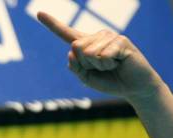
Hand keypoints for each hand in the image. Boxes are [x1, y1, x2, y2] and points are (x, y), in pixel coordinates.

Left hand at [37, 11, 164, 101]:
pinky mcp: (121, 41)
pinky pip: (103, 55)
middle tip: (102, 68)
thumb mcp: (87, 78)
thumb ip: (75, 67)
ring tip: (112, 65)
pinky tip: (119, 63)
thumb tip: (71, 51)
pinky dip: (109, 65)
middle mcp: (96, 37)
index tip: (38, 14)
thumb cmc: (110, 81)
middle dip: (86, 64)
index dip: (52, 24)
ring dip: (100, 66)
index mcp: (86, 45)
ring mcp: (109, 37)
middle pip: (76, 47)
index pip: (66, 33)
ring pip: (89, 52)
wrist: (133, 88)